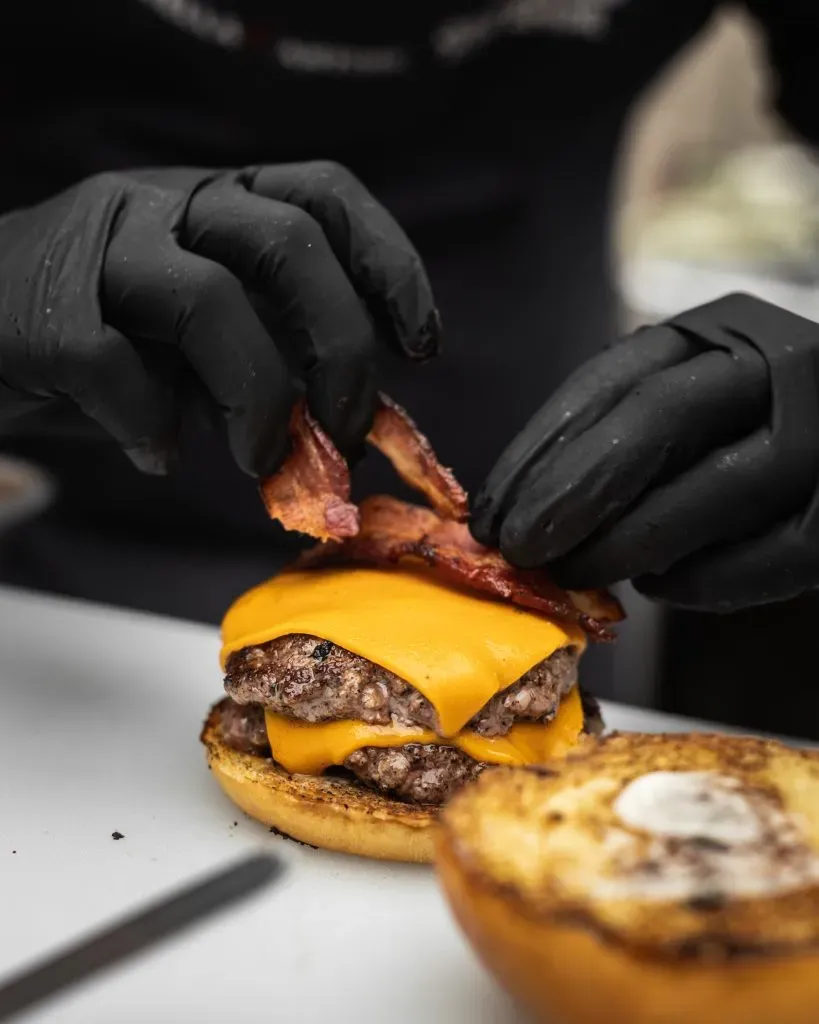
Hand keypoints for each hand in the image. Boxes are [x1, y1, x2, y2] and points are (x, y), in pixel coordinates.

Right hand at [0, 164, 437, 475]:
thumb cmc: (105, 339)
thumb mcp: (201, 342)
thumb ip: (266, 365)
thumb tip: (345, 430)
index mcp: (217, 205)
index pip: (325, 195)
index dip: (390, 263)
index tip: (421, 342)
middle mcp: (166, 206)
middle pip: (288, 240)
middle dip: (340, 344)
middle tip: (342, 428)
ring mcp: (99, 248)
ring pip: (210, 298)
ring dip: (258, 396)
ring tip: (255, 458)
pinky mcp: (40, 308)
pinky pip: (113, 362)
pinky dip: (151, 424)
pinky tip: (157, 453)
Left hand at [472, 294, 818, 611]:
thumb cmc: (753, 432)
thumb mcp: (692, 404)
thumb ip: (626, 438)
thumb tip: (529, 504)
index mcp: (721, 333)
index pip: (613, 377)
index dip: (542, 445)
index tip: (494, 506)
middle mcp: (780, 369)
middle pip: (659, 417)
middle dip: (573, 489)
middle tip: (519, 547)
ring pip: (713, 488)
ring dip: (625, 542)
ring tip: (572, 574)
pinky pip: (770, 555)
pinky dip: (704, 578)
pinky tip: (661, 586)